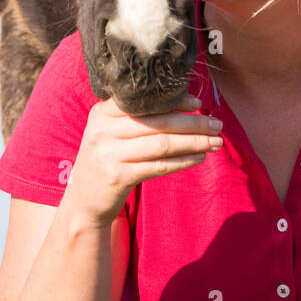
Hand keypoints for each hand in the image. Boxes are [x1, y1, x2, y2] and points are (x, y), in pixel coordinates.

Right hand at [62, 91, 222, 227]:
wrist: (84, 199)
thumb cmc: (107, 158)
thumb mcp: (111, 131)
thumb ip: (135, 117)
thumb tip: (184, 104)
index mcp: (103, 112)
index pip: (145, 101)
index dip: (174, 101)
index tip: (198, 103)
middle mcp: (103, 129)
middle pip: (158, 122)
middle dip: (193, 123)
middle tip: (217, 124)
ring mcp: (109, 154)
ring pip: (163, 144)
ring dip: (194, 142)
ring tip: (216, 142)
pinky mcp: (118, 176)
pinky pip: (159, 165)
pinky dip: (183, 160)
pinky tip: (199, 157)